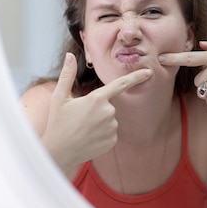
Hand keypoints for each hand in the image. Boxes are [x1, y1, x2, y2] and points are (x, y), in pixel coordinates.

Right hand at [42, 53, 151, 173]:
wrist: (58, 152)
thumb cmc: (58, 122)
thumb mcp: (59, 97)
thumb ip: (67, 75)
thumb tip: (70, 56)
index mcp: (97, 99)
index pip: (120, 84)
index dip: (136, 77)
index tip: (149, 72)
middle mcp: (108, 112)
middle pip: (109, 105)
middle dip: (97, 109)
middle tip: (80, 118)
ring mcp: (112, 128)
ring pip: (110, 119)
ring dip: (99, 122)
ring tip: (83, 129)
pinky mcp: (112, 141)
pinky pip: (111, 132)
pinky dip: (102, 134)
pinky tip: (89, 138)